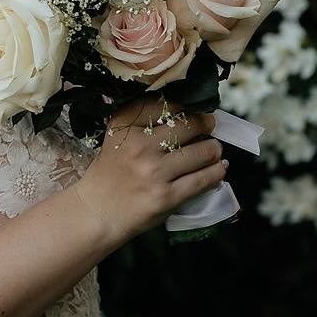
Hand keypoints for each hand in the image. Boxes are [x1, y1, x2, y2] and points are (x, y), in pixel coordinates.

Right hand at [76, 103, 225, 246]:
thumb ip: (145, 121)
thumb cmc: (111, 174)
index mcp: (125, 125)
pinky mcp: (166, 196)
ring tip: (213, 150)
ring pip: (203, 152)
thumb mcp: (118, 138)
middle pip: (190, 124)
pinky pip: (204, 180)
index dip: (188, 105)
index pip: (168, 104)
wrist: (98, 212)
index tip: (195, 108)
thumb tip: (189, 111)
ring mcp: (154, 172)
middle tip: (209, 125)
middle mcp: (139, 145)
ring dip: (214, 150)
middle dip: (206, 124)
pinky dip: (216, 173)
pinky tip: (218, 169)